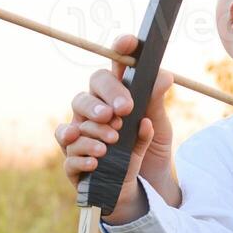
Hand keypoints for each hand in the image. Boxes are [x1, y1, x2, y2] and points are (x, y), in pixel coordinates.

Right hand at [53, 34, 175, 221]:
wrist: (144, 189)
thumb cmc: (148, 152)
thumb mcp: (159, 127)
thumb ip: (155, 103)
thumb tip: (164, 76)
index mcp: (116, 97)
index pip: (113, 67)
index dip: (119, 49)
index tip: (127, 42)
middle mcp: (94, 112)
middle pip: (88, 92)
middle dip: (104, 98)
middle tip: (122, 111)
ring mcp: (81, 136)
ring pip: (75, 122)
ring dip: (94, 129)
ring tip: (114, 140)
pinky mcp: (75, 162)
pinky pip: (68, 152)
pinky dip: (82, 153)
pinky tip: (98, 158)